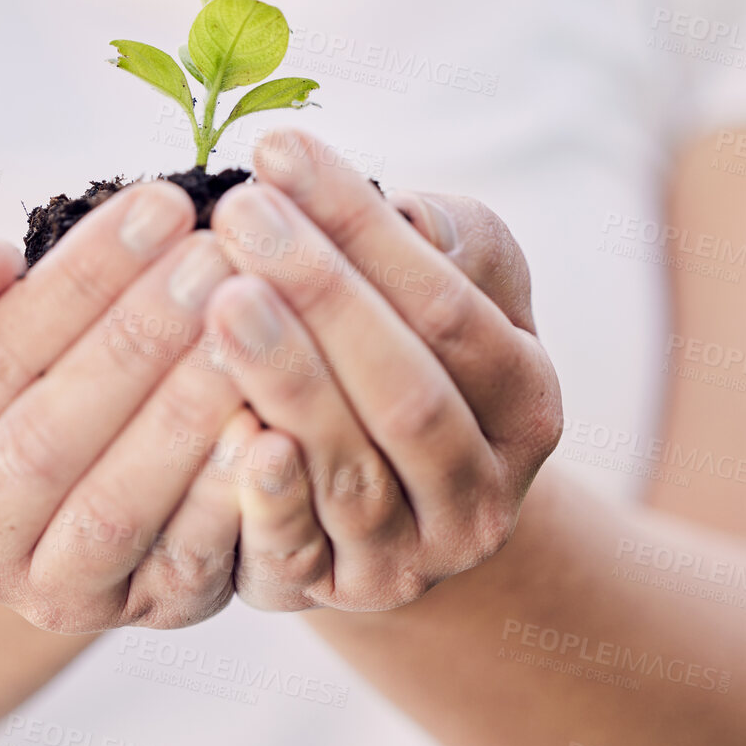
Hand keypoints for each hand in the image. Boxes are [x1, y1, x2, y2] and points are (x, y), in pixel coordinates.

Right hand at [0, 182, 259, 632]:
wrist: (42, 521)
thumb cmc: (9, 392)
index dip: (78, 281)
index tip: (160, 205)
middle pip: (48, 438)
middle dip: (137, 339)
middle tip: (217, 253)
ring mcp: (54, 593)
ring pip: (116, 507)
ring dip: (186, 413)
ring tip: (251, 322)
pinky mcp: (145, 615)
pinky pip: (190, 562)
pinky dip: (231, 498)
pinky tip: (274, 423)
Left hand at [201, 132, 563, 611]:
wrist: (403, 505)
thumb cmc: (416, 360)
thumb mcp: (461, 295)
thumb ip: (455, 245)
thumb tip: (416, 215)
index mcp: (526, 399)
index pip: (448, 305)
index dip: (362, 229)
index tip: (278, 151)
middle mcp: (486, 488)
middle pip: (406, 390)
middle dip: (321, 294)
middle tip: (238, 214)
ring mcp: (418, 554)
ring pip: (353, 470)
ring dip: (286, 381)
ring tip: (218, 298)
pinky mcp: (345, 594)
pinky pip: (300, 552)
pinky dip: (266, 498)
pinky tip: (224, 432)